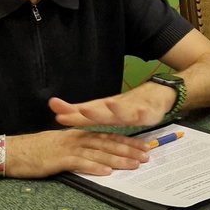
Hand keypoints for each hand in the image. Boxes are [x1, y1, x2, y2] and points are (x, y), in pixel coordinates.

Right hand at [4, 129, 150, 177]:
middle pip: (108, 144)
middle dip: (129, 150)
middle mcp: (77, 138)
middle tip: (146, 156)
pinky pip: (80, 163)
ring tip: (134, 165)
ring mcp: (68, 148)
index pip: (108, 137)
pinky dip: (94, 167)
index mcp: (79, 134)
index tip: (143, 147)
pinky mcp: (59, 159)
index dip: (127, 142)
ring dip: (118, 159)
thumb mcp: (61, 145)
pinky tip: (107, 172)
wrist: (12, 151)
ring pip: (98, 153)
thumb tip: (97, 155)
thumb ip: (79, 148)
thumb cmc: (36, 151)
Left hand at [48, 83, 174, 127]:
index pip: (85, 113)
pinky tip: (139, 112)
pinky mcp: (148, 113)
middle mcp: (116, 109)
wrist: (155, 94)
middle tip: (79, 111)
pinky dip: (142, 113)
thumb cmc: (124, 106)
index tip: (56, 113)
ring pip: (123, 112)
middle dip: (90, 113)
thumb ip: (78, 111)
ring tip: (109, 105)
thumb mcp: (102, 110)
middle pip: (101, 112)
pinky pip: (145, 114)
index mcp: (104, 110)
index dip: (72, 115)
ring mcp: (132, 110)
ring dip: (115, 109)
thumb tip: (54, 108)